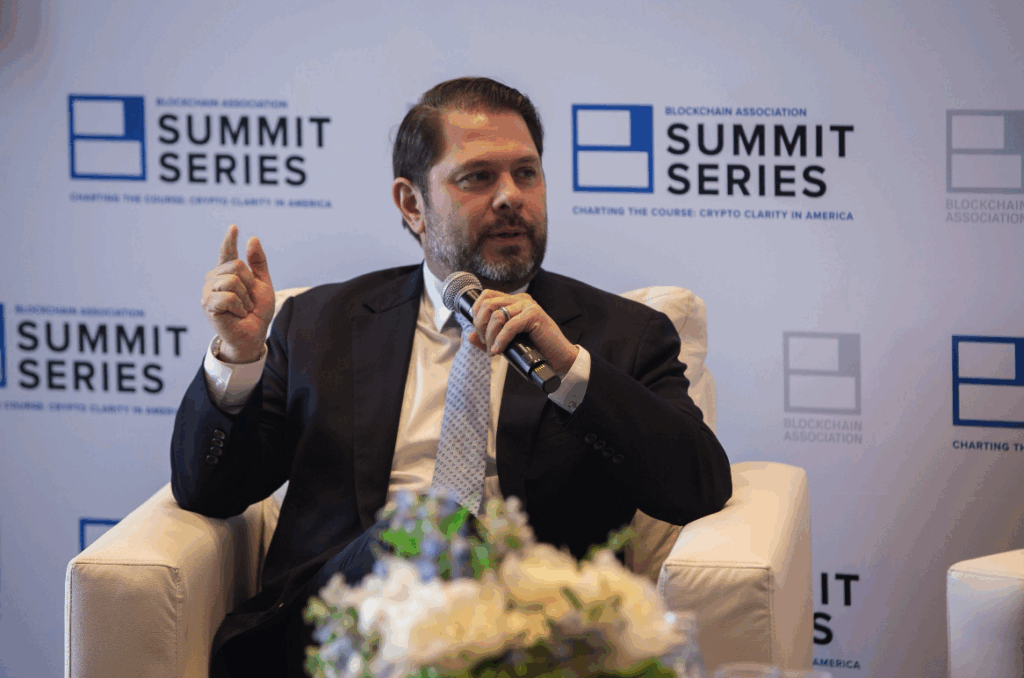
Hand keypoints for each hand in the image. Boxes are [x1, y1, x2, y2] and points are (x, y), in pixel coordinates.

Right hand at [200, 225, 274, 362]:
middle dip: (249, 284)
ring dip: (245, 298)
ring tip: (242, 308)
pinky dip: (239, 306)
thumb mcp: (263, 285)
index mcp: (227, 273)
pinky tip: (237, 314)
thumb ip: (258, 263)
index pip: (227, 253)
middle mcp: (214, 280)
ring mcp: (209, 292)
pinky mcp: (208, 305)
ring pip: (232, 280)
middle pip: (236, 265)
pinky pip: (228, 296)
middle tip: (248, 300)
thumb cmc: (256, 312)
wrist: (254, 334)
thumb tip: (253, 239)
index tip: (234, 227)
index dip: (229, 240)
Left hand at [468, 290, 578, 376]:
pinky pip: (509, 325)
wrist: (557, 358)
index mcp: (514, 301)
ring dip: (490, 335)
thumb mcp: (506, 344)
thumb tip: (469, 336)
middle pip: (487, 303)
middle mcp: (521, 299)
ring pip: (497, 315)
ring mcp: (529, 305)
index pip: (486, 296)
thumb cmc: (534, 350)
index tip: (479, 334)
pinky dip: (500, 340)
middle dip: (480, 325)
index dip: (476, 314)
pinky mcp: (535, 315)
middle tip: (486, 343)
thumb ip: (488, 339)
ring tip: (493, 349)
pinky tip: (498, 350)